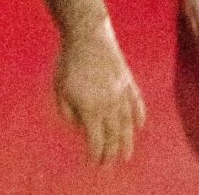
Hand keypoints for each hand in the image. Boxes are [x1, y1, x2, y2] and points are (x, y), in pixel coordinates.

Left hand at [54, 19, 145, 164]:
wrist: (87, 34)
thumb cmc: (69, 61)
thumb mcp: (59, 89)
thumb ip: (67, 112)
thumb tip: (79, 125)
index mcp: (91, 109)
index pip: (97, 141)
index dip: (96, 155)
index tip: (94, 163)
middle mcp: (110, 104)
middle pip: (114, 136)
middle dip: (112, 153)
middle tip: (109, 164)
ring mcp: (122, 93)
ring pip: (128, 124)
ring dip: (128, 142)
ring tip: (127, 154)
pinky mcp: (128, 80)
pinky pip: (138, 104)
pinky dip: (140, 117)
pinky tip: (139, 126)